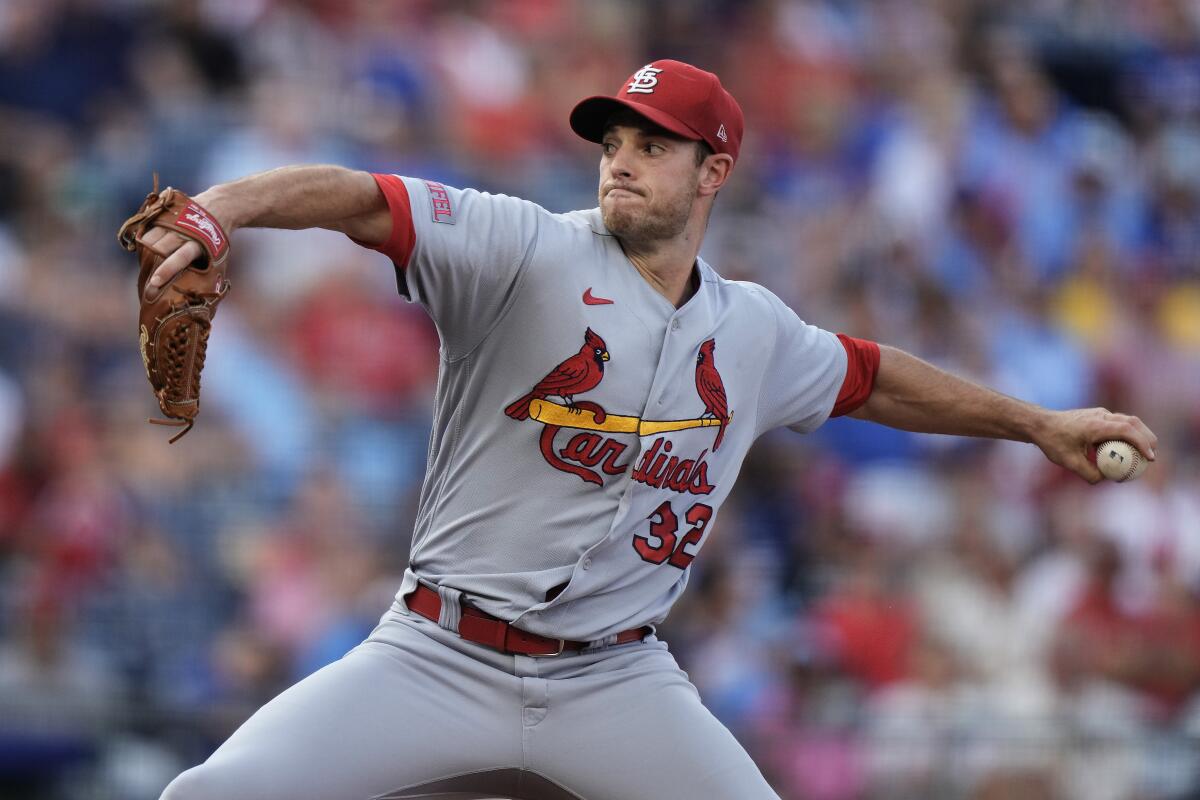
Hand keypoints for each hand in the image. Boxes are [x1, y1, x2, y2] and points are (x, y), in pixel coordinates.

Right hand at [141, 190, 228, 301]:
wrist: (219, 208)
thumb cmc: (217, 241)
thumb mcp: (217, 257)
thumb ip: (207, 273)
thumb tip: (202, 304)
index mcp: (199, 243)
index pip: (180, 258)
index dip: (166, 271)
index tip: (154, 283)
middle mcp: (184, 231)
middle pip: (158, 249)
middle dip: (150, 265)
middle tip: (147, 280)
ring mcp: (172, 221)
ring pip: (149, 238)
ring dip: (145, 253)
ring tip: (147, 263)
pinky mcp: (164, 213)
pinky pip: (147, 229)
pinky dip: (144, 240)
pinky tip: (146, 248)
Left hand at [1033, 407, 1157, 483]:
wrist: (1039, 424)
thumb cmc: (1052, 441)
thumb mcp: (1069, 462)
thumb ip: (1089, 473)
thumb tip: (1106, 479)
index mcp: (1095, 425)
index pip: (1126, 430)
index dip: (1141, 443)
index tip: (1150, 457)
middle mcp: (1101, 416)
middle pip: (1133, 422)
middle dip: (1147, 438)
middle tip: (1153, 455)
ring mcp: (1100, 413)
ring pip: (1128, 420)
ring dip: (1139, 434)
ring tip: (1145, 452)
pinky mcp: (1098, 415)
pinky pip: (1118, 423)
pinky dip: (1128, 433)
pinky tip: (1128, 448)